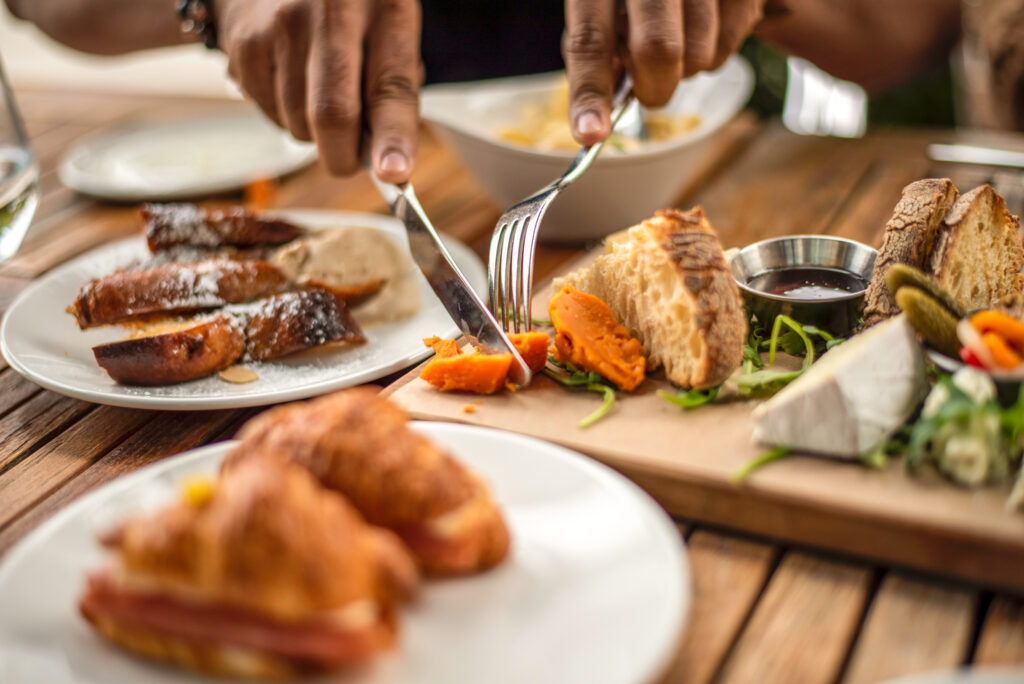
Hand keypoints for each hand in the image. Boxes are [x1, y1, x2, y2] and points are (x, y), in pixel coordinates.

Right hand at [215, 0, 420, 182]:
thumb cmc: (348, 8)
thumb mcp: (387, 26)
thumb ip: (392, 85)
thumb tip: (385, 159)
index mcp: (384, 8)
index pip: (391, 87)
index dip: (394, 138)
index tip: (393, 174)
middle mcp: (332, 13)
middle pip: (333, 115)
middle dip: (343, 156)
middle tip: (348, 161)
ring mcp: (282, 26)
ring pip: (299, 123)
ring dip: (313, 132)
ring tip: (317, 93)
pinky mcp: (246, 44)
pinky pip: (270, 113)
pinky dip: (285, 115)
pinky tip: (290, 79)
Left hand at [563, 0, 763, 144]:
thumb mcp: (605, 9)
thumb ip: (598, 52)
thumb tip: (594, 117)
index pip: (590, 40)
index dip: (590, 92)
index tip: (591, 134)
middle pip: (656, 49)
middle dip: (654, 87)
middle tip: (650, 90)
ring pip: (697, 55)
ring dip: (684, 71)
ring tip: (678, 41)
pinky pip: (726, 47)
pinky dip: (712, 55)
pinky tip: (703, 30)